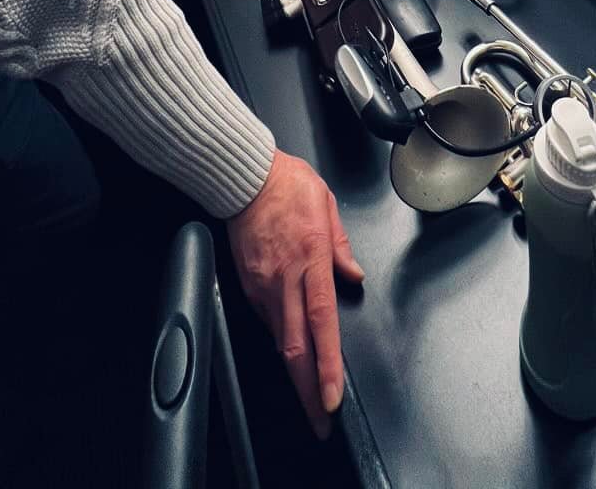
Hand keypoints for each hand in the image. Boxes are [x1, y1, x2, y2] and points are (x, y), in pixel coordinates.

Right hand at [227, 151, 363, 438]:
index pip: (322, 323)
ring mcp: (262, 285)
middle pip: (295, 348)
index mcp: (311, 258)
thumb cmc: (286, 183)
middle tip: (319, 420)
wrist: (242, 175)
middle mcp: (285, 278)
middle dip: (308, 390)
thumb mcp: (326, 203)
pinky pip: (267, 320)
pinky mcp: (247, 284)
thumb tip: (353, 275)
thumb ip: (341, 245)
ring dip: (295, 371)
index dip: (327, 365)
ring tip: (310, 395)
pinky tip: (292, 349)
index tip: (333, 396)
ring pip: (279, 340)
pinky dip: (281, 341)